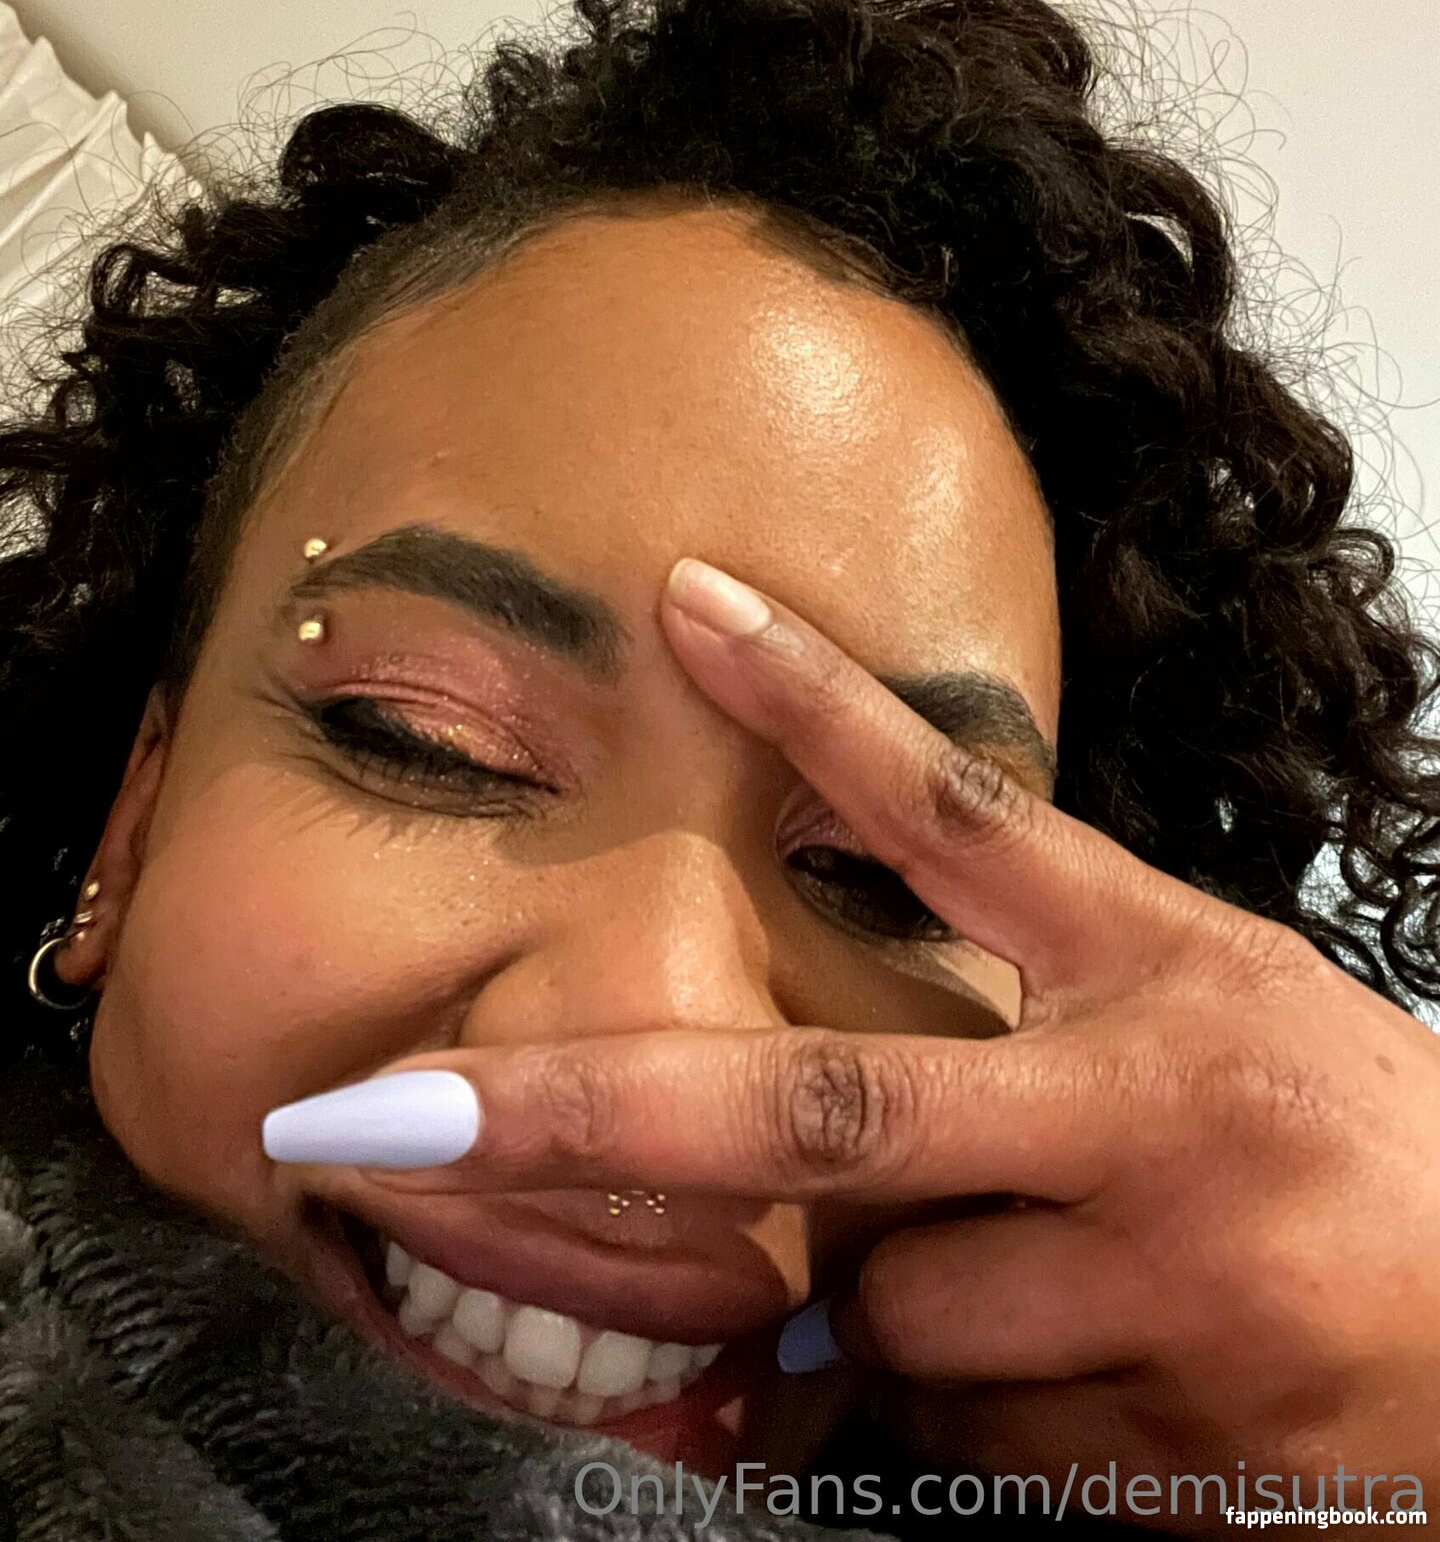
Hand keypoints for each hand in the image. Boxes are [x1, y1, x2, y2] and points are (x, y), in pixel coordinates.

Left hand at [275, 555, 1439, 1515]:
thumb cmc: (1365, 1144)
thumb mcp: (1218, 1014)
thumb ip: (1033, 1030)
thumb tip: (815, 1137)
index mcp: (1163, 968)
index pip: (961, 810)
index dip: (816, 701)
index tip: (678, 603)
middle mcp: (1150, 1108)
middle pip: (826, 1107)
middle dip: (587, 1113)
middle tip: (390, 1122)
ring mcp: (1166, 1287)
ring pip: (886, 1322)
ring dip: (891, 1315)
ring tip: (1057, 1276)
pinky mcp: (1177, 1445)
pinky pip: (966, 1442)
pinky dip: (973, 1411)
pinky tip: (1105, 1370)